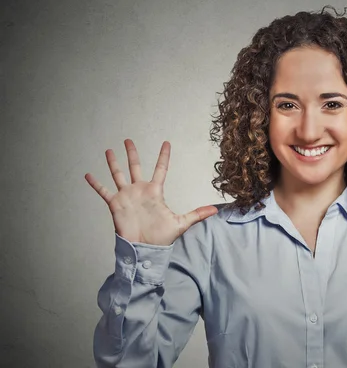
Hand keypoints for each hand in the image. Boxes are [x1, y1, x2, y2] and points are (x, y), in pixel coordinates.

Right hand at [85, 139, 217, 245]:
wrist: (144, 249)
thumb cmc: (162, 237)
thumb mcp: (181, 223)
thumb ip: (197, 214)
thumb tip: (216, 210)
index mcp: (155, 192)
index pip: (160, 169)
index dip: (163, 156)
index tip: (166, 143)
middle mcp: (139, 190)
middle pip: (135, 167)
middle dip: (132, 154)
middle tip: (128, 140)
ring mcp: (126, 196)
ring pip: (118, 175)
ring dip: (113, 163)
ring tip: (109, 150)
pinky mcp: (115, 204)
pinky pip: (103, 191)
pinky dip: (96, 184)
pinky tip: (88, 175)